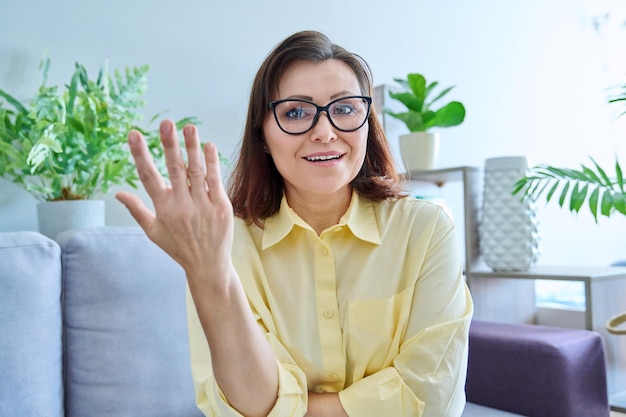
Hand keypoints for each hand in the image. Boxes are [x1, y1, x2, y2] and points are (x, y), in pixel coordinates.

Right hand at [116, 119, 233, 280]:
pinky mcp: (221, 206)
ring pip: (196, 171)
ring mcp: (203, 205)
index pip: (148, 177)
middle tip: (166, 123)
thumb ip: (137, 210)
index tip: (134, 134)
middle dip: (170, 145)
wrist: (208, 265)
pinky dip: (212, 162)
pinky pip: (215, 180)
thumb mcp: (154, 231)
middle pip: (175, 170)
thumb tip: (118, 193)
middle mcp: (182, 206)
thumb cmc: (178, 247)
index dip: (140, 154)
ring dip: (193, 148)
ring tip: (189, 127)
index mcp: (163, 209)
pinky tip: (209, 146)